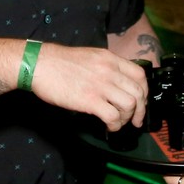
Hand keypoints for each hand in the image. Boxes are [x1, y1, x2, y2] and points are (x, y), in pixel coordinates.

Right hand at [31, 43, 147, 132]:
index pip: (140, 75)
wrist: (40, 64)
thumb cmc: (60, 62)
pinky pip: (113, 116)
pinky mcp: (90, 100)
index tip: (141, 102)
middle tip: (135, 120)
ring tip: (118, 123)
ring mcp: (101, 85)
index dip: (144, 92)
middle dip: (140, 110)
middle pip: (138, 92)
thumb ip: (106, 67)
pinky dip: (115, 125)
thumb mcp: (90, 57)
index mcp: (110, 59)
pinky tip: (109, 127)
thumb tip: (116, 84)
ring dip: (127, 118)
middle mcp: (109, 70)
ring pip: (129, 105)